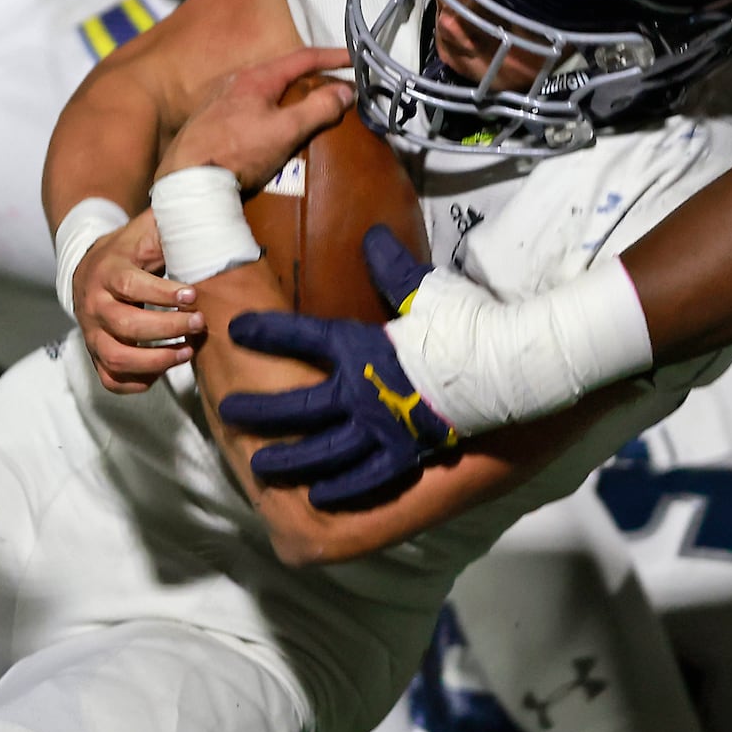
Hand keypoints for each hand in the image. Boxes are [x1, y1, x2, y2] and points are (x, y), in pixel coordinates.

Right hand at [71, 209, 205, 393]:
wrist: (90, 265)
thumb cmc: (131, 249)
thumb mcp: (147, 230)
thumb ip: (172, 225)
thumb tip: (204, 219)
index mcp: (107, 270)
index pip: (131, 284)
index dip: (163, 293)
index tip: (193, 294)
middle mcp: (94, 304)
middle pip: (127, 325)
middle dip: (168, 328)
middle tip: (199, 323)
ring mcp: (92, 332)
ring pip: (118, 358)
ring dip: (156, 361)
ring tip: (188, 350)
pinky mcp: (95, 353)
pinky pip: (111, 379)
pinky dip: (137, 382)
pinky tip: (164, 370)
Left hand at [160, 46, 354, 190]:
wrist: (188, 181)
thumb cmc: (237, 152)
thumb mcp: (285, 131)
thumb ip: (317, 109)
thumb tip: (345, 91)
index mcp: (256, 77)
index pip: (302, 58)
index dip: (331, 56)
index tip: (353, 58)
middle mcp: (236, 83)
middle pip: (282, 73)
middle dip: (310, 78)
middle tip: (333, 89)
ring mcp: (221, 102)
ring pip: (265, 92)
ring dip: (289, 97)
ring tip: (307, 111)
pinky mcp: (211, 123)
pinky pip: (251, 110)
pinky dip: (271, 113)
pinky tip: (274, 131)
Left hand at [218, 226, 456, 508]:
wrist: (504, 370)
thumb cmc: (464, 326)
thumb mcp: (425, 290)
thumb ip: (392, 266)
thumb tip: (372, 235)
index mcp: (359, 348)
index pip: (301, 336)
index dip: (267, 332)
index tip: (236, 330)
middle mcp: (359, 393)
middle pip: (295, 408)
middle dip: (257, 409)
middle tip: (227, 412)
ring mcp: (379, 430)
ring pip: (320, 451)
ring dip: (287, 459)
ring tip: (258, 467)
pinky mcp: (405, 455)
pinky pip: (366, 478)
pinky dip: (342, 489)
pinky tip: (320, 495)